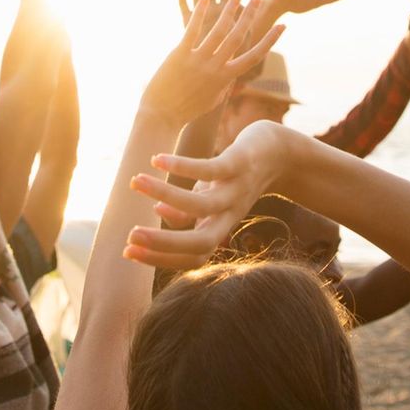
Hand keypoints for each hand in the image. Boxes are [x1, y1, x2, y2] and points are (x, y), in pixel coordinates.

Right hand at [123, 120, 289, 268]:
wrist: (281, 151)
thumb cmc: (237, 177)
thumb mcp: (210, 197)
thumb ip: (188, 212)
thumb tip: (159, 215)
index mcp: (220, 226)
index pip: (193, 257)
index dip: (162, 259)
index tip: (127, 251)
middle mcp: (229, 214)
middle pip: (201, 243)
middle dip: (164, 244)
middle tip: (130, 236)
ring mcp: (237, 189)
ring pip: (202, 205)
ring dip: (165, 194)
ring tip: (135, 181)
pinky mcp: (241, 162)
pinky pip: (211, 169)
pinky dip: (182, 167)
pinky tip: (157, 159)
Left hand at [141, 0, 283, 129]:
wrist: (161, 117)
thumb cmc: (186, 110)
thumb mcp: (211, 99)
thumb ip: (223, 85)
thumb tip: (231, 76)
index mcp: (226, 79)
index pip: (254, 56)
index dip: (270, 40)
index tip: (282, 26)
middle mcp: (215, 68)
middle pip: (238, 37)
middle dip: (250, 16)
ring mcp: (198, 61)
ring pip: (219, 31)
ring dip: (229, 12)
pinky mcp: (180, 55)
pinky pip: (192, 30)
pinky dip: (200, 14)